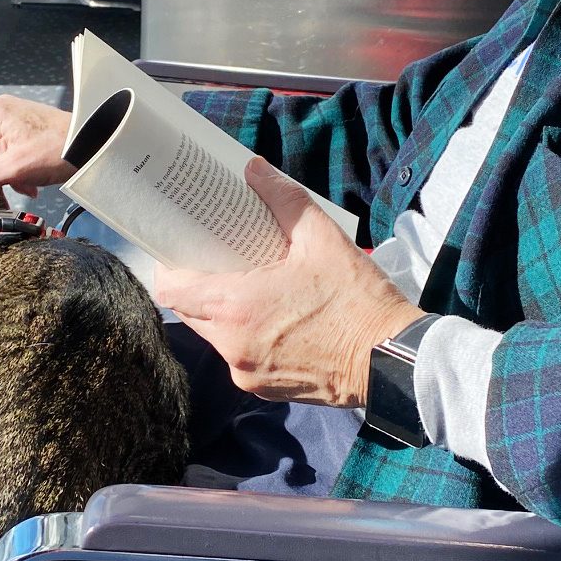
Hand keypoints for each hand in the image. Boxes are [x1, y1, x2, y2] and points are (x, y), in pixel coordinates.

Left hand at [156, 158, 419, 406]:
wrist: (391, 360)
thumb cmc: (356, 300)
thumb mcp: (322, 238)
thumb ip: (283, 199)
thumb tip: (254, 169)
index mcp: (235, 309)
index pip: (172, 290)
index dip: (169, 268)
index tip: (180, 251)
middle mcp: (232, 347)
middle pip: (191, 313)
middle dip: (200, 287)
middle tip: (218, 261)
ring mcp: (247, 374)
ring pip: (216, 338)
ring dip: (224, 314)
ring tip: (249, 288)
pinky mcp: (265, 390)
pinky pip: (241, 359)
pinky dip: (248, 338)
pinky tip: (272, 320)